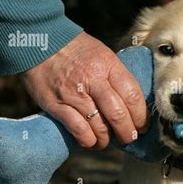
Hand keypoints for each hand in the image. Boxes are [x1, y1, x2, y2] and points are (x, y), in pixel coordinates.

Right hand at [20, 32, 148, 148]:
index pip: (133, 95)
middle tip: (130, 138)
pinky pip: (78, 130)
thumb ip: (117, 76)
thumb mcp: (102, 54)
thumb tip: (133, 102)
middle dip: (128, 132)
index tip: (143, 125)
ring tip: (108, 141)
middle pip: (119, 115)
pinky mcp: (56, 105)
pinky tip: (91, 141)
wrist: (39, 42)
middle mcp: (93, 81)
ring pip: (99, 126)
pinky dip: (88, 140)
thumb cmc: (75, 49)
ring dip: (107, 140)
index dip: (141, 116)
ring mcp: (74, 95)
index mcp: (108, 66)